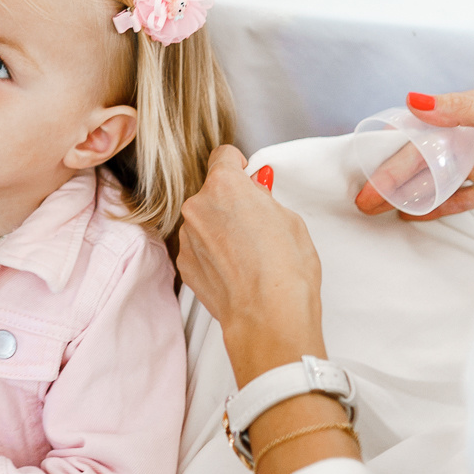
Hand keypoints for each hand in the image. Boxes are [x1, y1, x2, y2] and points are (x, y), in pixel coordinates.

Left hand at [177, 145, 325, 385]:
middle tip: (255, 224)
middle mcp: (197, 206)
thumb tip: (256, 193)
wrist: (268, 316)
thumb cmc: (286, 269)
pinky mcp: (184, 264)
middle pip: (212, 192)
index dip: (237, 165)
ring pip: (203, 221)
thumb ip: (264, 199)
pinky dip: (212, 254)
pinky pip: (198, 248)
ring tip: (247, 254)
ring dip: (219, 229)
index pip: (223, 156)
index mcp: (224, 186)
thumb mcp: (290, 220)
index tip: (245, 175)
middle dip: (230, 202)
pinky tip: (235, 270)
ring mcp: (187, 237)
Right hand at [354, 89, 473, 219]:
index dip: (392, 146)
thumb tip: (413, 100)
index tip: (365, 162)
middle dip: (391, 177)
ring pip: (438, 178)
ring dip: (409, 192)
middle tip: (364, 199)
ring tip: (379, 209)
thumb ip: (458, 108)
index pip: (421, 129)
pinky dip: (438, 205)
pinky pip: (461, 197)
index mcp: (472, 111)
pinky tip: (414, 214)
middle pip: (424, 158)